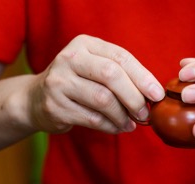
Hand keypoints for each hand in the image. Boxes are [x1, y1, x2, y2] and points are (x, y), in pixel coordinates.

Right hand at [27, 35, 163, 134]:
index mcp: (85, 44)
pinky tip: (118, 127)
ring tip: (132, 123)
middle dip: (134, 97)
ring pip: (103, 99)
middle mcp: (69, 58)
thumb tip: (155, 96)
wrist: (37, 98)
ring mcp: (59, 82)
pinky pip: (93, 119)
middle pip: (111, 75)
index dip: (143, 77)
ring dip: (123, 116)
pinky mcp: (55, 106)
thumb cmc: (80, 83)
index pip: (120, 57)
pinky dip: (112, 126)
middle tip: (145, 113)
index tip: (158, 95)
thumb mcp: (97, 69)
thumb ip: (124, 76)